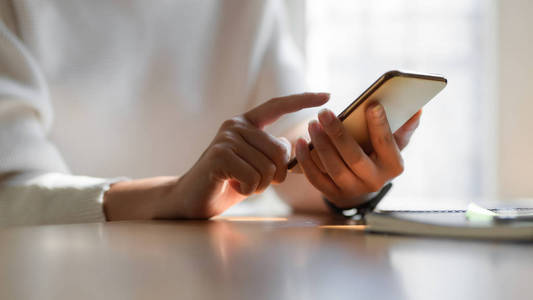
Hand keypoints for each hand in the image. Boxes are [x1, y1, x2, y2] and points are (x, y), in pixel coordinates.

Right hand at [165, 93, 329, 217]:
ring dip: (260, 185)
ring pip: (268, 167)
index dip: (303, 100)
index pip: (277, 106)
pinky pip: (253, 177)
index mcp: (246, 123)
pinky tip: (233, 186)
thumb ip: (271, 154)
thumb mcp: (255, 165)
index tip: (327, 96)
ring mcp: (227, 139)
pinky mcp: (219, 155)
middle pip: (280, 150)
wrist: (192, 199)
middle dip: (275, 175)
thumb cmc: (228, 182)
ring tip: (241, 183)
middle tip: (256, 182)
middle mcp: (236, 125)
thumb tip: (291, 147)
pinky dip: (248, 190)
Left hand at [294, 103, 420, 207]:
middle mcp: (374, 182)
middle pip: (354, 157)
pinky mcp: (332, 193)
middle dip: (338, 134)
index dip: (380, 125)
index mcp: (393, 166)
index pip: (387, 144)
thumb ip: (403, 128)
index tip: (372, 104)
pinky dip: (305, 161)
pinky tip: (299, 143)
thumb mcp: (395, 144)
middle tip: (324, 113)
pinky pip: (316, 178)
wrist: (363, 186)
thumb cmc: (379, 155)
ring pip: (334, 167)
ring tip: (312, 124)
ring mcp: (352, 190)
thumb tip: (416, 110)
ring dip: (320, 145)